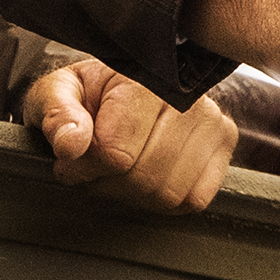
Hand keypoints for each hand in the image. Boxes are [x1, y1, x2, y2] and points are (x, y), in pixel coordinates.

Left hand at [23, 59, 235, 215]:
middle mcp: (186, 96)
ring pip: (170, 192)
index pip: (116, 153)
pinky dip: (166, 199)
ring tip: (119, 171)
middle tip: (94, 169)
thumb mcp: (55, 94)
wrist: (118, 85)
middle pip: (146, 177)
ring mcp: (211, 119)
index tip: (71, 160)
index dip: (85, 168)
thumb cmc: (88, 92)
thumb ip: (58, 115)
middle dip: (109, 184)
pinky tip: (148, 177)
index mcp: (143, 79)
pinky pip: (195, 198)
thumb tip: (71, 144)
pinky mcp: (224, 142)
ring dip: (135, 194)